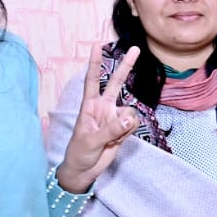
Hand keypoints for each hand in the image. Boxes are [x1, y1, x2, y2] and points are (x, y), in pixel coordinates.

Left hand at [57, 44, 139, 192]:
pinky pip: (133, 126)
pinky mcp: (123, 129)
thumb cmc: (79, 152)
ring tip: (112, 138)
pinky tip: (117, 141)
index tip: (97, 46)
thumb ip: (110, 129)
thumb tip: (129, 119)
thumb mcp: (91, 141)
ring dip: (125, 126)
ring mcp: (114, 118)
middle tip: (136, 49)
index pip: (92, 80)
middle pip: (116, 83)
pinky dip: (128, 134)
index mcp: (89, 106)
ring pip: (130, 112)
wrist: (85, 170)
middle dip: (126, 66)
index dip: (95, 63)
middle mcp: (104, 108)